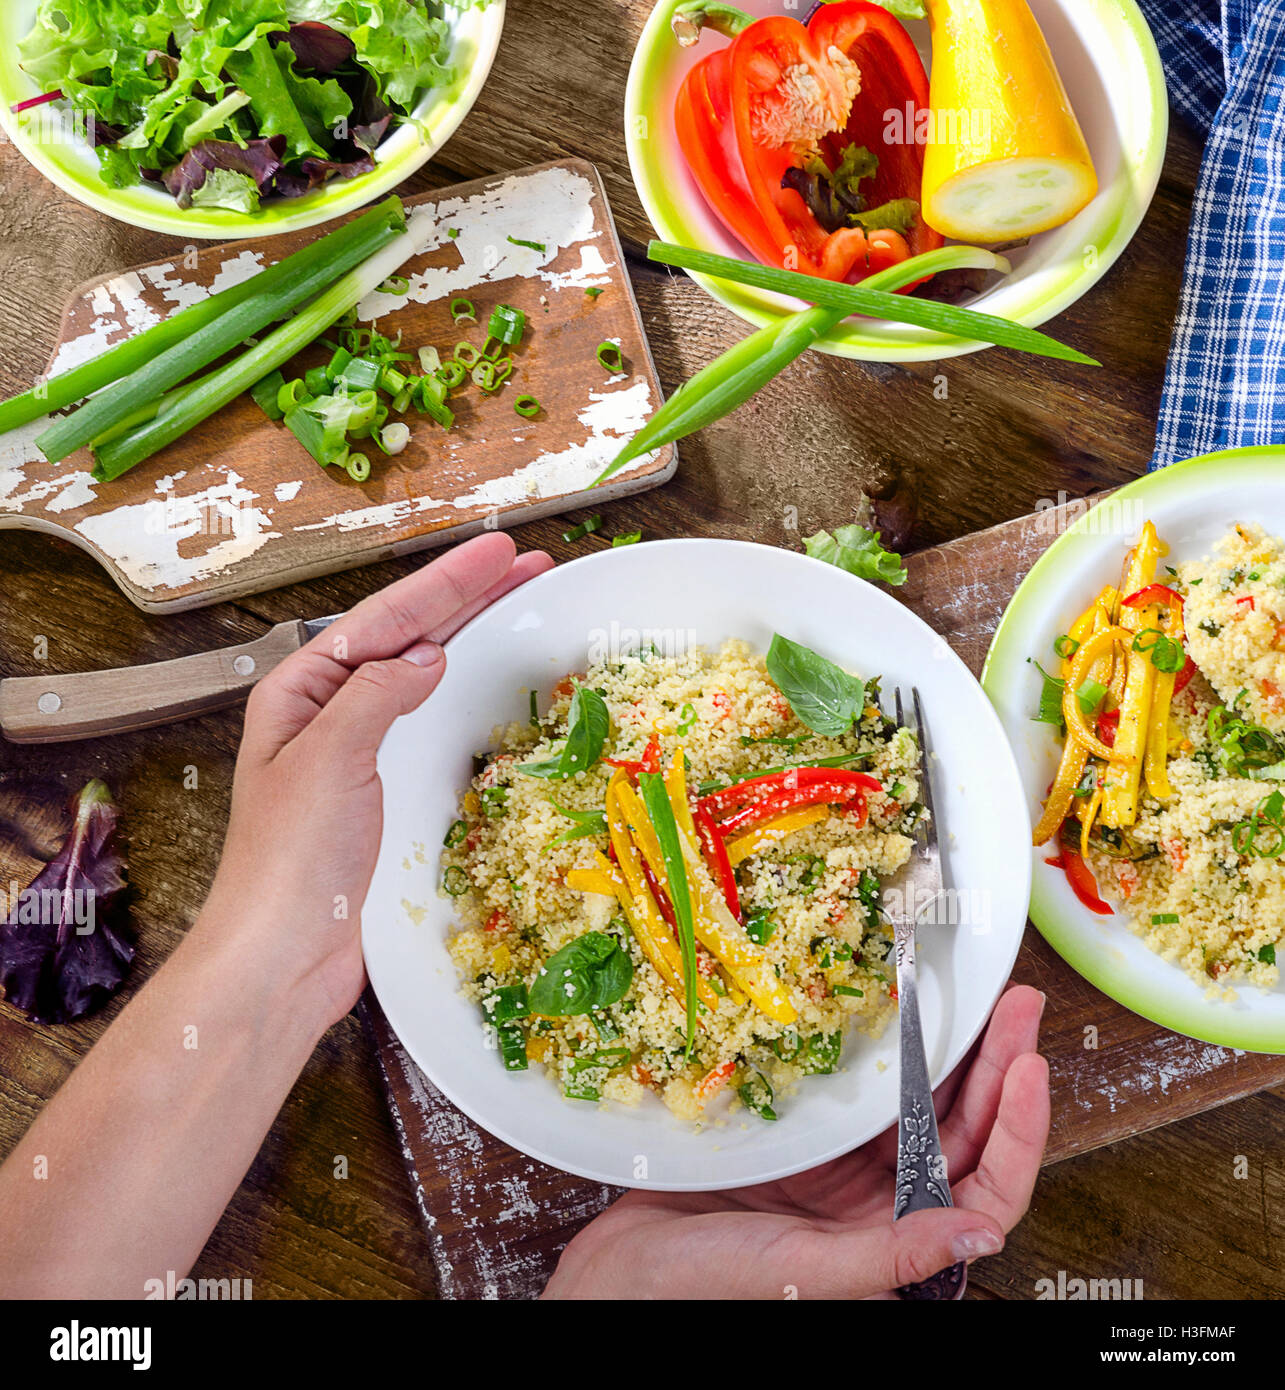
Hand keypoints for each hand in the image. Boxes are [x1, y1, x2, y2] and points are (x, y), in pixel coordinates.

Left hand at [200, 532, 552, 1027]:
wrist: (285, 954)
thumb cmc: (289, 862)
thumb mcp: (327, 762)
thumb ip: (376, 697)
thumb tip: (428, 654)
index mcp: (302, 692)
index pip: (384, 620)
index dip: (446, 582)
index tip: (498, 551)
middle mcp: (331, 712)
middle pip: (408, 636)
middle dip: (467, 597)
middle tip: (526, 563)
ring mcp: (361, 750)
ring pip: (425, 675)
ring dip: (473, 636)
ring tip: (521, 601)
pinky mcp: (388, 790)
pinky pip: (433, 724)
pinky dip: (467, 694)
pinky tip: (489, 678)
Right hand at [544, 984, 1048, 1299]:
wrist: (624, 1269)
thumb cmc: (705, 1289)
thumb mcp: (805, 1272)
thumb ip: (892, 1256)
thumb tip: (980, 1234)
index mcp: (899, 1252)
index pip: (988, 1191)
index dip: (1018, 1132)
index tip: (1029, 1066)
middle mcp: (888, 1212)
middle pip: (967, 1136)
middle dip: (1000, 1070)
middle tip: (1019, 1008)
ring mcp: (852, 1174)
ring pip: (926, 1109)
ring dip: (959, 1057)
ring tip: (988, 1003)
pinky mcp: (815, 1144)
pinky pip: (870, 1094)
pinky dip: (895, 1057)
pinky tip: (908, 1019)